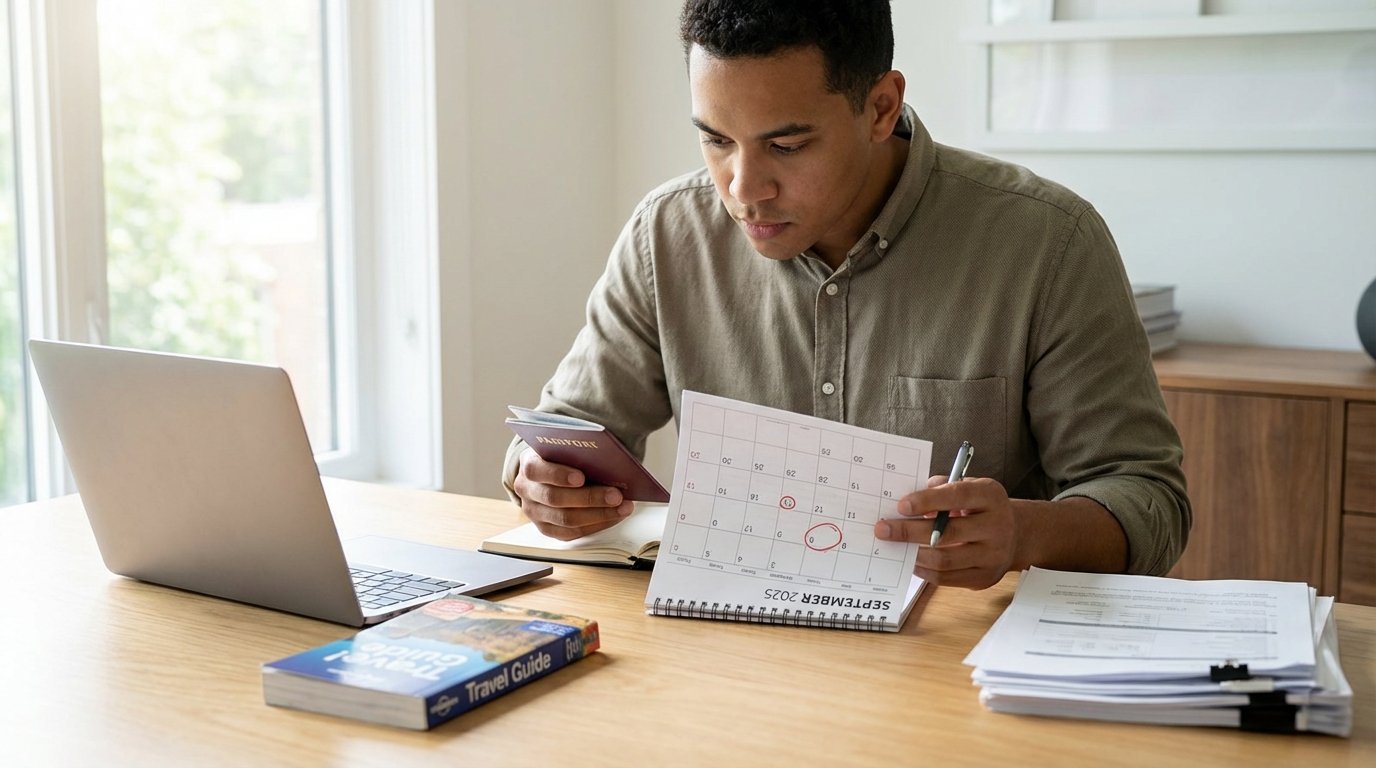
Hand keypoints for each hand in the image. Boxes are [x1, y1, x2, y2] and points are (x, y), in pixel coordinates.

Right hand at [512, 448, 633, 539]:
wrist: (547, 475)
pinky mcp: (547, 529)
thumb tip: (610, 463)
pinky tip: (614, 516)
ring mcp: (535, 513)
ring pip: (566, 520)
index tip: (581, 477)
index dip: (558, 475)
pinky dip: (597, 525)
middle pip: (555, 499)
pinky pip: (572, 533)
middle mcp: (528, 491)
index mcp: (529, 465)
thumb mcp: (564, 449)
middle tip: (616, 495)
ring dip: (599, 514)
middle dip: (589, 498)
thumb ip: (577, 454)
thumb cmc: (561, 458)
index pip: (536, 470)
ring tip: (623, 507)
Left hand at [874, 474, 1018, 589]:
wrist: (1016, 534)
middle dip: (909, 531)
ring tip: (894, 546)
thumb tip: (906, 502)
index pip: (957, 496)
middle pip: (947, 532)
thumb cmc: (981, 507)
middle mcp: (997, 526)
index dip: (927, 501)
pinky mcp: (984, 578)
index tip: (901, 505)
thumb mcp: (969, 486)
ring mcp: (993, 556)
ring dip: (913, 554)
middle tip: (883, 529)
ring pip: (944, 560)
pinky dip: (924, 570)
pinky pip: (946, 578)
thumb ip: (940, 488)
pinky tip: (911, 561)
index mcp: (991, 496)